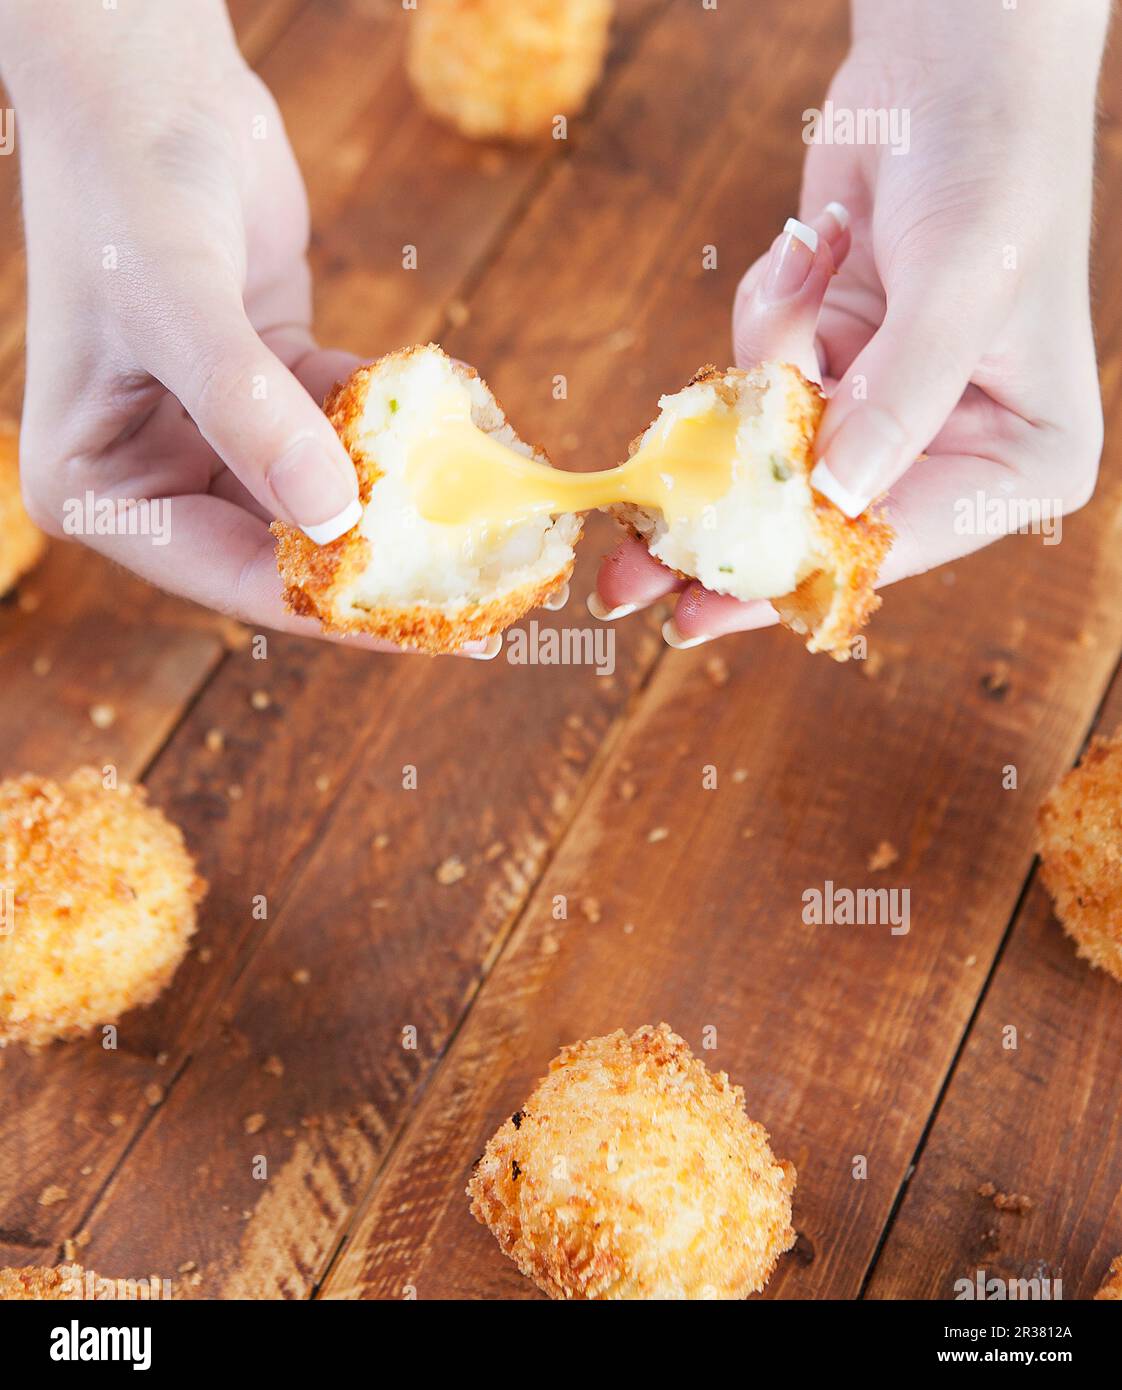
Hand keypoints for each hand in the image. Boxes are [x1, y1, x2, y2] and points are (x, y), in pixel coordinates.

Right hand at [3, 1, 480, 652]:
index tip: (433, 631)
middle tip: (487, 601)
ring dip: (405, 498)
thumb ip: (251, 414)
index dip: (334, 609)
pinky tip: (464, 431)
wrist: (148, 78)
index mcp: (101, 489)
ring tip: (493, 522)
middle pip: (286, 549)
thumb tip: (333, 520)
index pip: (231, 576)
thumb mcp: (177, 304)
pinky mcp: (271, 387)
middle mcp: (156, 473)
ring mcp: (217, 433)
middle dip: (385, 565)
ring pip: (326, 492)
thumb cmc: (129, 184)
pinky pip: (345, 427)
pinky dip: (399, 427)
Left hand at [592, 0, 1107, 646]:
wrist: (956, 59)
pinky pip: (759, 381)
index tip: (696, 610)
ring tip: (815, 265)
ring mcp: (886, 412)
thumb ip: (900, 398)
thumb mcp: (962, 282)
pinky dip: (766, 321)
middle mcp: (953, 451)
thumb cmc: (993, 159)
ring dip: (763, 365)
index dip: (789, 576)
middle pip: (815, 519)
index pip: (893, 541)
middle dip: (723, 523)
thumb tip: (836, 499)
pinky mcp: (835, 366)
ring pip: (771, 448)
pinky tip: (814, 249)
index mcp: (1021, 460)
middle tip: (625, 582)